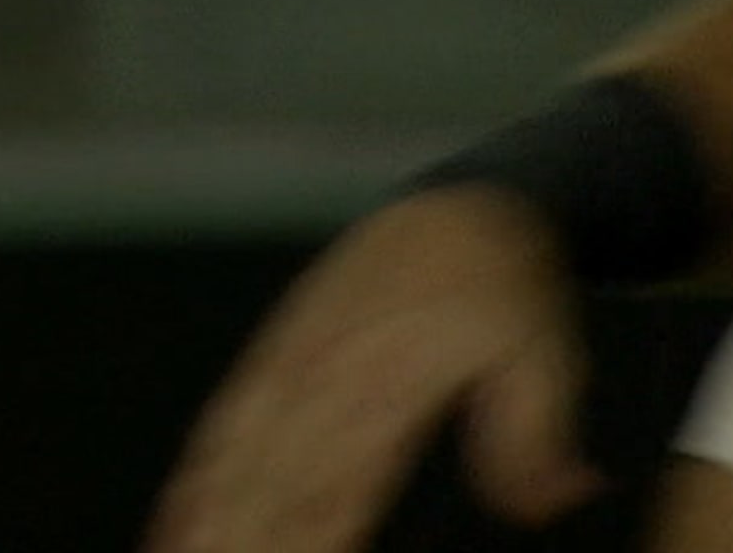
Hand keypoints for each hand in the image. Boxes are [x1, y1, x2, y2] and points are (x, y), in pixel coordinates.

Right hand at [142, 185, 608, 552]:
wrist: (455, 212)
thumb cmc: (500, 287)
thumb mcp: (546, 359)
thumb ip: (536, 439)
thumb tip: (554, 499)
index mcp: (390, 379)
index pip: (341, 483)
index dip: (313, 536)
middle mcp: (326, 373)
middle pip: (275, 479)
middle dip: (245, 534)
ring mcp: (290, 363)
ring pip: (236, 455)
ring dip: (208, 513)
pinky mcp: (274, 356)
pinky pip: (223, 423)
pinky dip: (197, 473)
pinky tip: (179, 514)